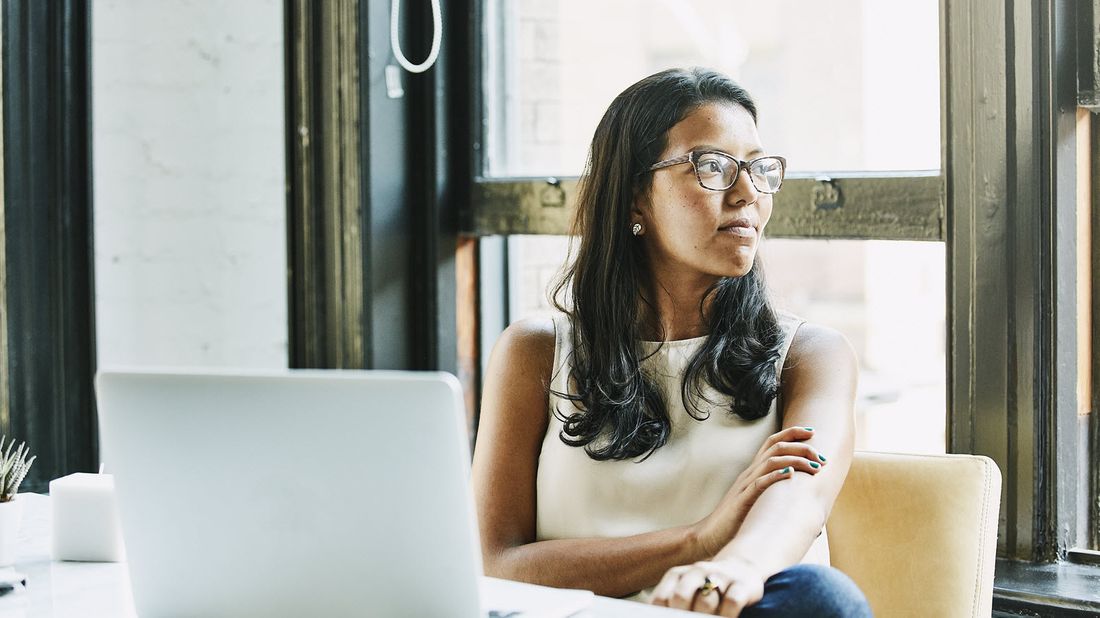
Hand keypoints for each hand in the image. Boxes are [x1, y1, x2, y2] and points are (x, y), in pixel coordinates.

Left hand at [650, 558, 764, 615]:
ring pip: (706, 601)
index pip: (661, 598)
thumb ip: (671, 603)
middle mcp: (697, 572)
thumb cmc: (707, 587)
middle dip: (682, 615)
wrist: (741, 568)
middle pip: (681, 596)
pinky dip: (726, 616)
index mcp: (677, 575)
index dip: (663, 614)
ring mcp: (720, 576)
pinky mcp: (741, 585)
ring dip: (705, 617)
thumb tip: (658, 617)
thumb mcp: (686, 590)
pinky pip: (731, 602)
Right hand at [692, 426, 825, 556]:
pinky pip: (760, 482)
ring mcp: (745, 485)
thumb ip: (773, 494)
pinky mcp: (742, 500)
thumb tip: (802, 500)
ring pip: (771, 461)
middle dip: (801, 446)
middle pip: (775, 447)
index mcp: (753, 471)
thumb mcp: (756, 501)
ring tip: (814, 467)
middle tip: (821, 456)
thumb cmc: (736, 521)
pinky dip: (776, 475)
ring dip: (796, 460)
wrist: (710, 535)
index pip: (772, 442)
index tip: (813, 432)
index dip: (792, 433)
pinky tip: (790, 474)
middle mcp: (749, 473)